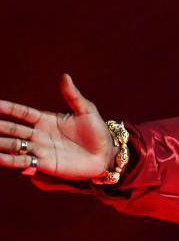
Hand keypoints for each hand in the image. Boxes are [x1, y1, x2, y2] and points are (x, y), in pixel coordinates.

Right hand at [0, 74, 114, 179]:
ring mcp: (41, 149)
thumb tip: (65, 76)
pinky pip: (24, 161)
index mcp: (46, 120)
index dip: (9, 108)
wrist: (106, 155)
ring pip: (15, 145)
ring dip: (1, 144)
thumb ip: (73, 96)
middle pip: (14, 129)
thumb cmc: (97, 132)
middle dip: (0, 127)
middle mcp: (39, 134)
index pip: (22, 113)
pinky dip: (10, 160)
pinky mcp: (45, 164)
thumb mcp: (86, 111)